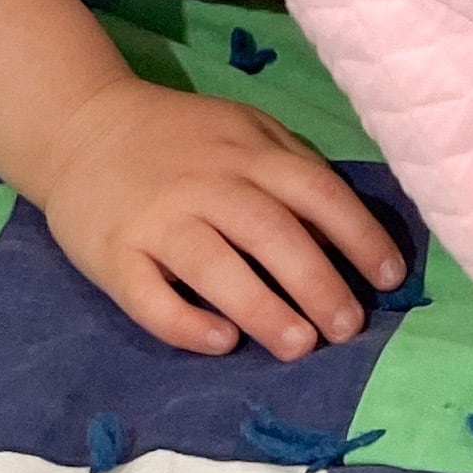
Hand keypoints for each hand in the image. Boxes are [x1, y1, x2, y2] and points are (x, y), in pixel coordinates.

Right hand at [0, 0, 408, 362]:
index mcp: (249, 152)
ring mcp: (158, 219)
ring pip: (215, 266)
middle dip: (318, 282)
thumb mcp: (245, 131)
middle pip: (272, 232)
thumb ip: (292, 168)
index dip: (359, 234)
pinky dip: (185, 322)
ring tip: (299, 345)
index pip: (317, 191)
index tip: (390, 277)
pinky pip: (149, 296)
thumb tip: (349, 230)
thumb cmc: (181, 139)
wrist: (82, 126)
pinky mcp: (113, 253)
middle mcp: (208, 183)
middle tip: (348, 328)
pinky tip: (221, 343)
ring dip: (262, 307)